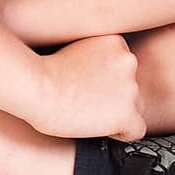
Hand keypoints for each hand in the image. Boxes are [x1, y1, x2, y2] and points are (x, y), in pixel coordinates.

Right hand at [31, 34, 146, 142]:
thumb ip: (95, 56)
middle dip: (114, 96)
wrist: (38, 87)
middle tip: (88, 102)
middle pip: (131, 86)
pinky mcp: (127, 113)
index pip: (125, 66)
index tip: (89, 86)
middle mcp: (128, 60)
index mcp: (116, 41)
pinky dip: (121, 133)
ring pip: (135, 107)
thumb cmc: (43, 70)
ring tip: (89, 114)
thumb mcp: (74, 47)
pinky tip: (101, 130)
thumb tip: (102, 74)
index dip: (107, 80)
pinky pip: (136, 130)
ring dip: (116, 113)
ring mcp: (130, 87)